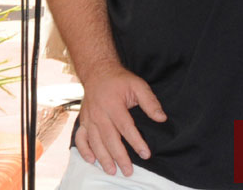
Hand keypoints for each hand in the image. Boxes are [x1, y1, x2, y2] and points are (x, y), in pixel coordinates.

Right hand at [75, 61, 166, 177]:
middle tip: (128, 171)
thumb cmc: (119, 80)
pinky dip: (84, 150)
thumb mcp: (138, 85)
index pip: (125, 126)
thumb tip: (161, 118)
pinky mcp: (83, 121)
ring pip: (95, 141)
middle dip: (119, 156)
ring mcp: (89, 118)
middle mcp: (99, 113)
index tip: (145, 154)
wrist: (97, 72)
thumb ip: (150, 102)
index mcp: (113, 104)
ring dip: (103, 157)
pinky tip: (91, 160)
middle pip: (109, 138)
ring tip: (112, 170)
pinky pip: (80, 137)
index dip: (136, 141)